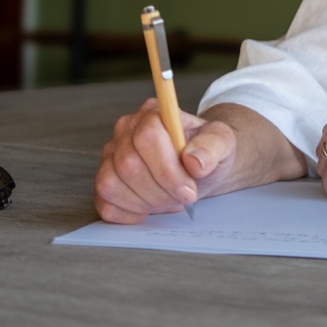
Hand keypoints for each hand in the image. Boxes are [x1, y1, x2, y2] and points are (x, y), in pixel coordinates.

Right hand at [93, 98, 237, 223]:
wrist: (198, 168)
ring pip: (110, 184)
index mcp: (153, 113)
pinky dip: (128, 213)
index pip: (147, 138)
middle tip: (182, 196)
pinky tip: (149, 207)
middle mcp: (126, 130)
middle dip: (160, 190)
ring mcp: (111, 155)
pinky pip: (104, 202)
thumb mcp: (222, 143)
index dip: (168, 170)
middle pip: (128, 165)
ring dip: (144, 201)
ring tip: (167, 198)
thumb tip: (193, 160)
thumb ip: (212, 146)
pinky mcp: (105, 179)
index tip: (189, 189)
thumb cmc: (207, 153)